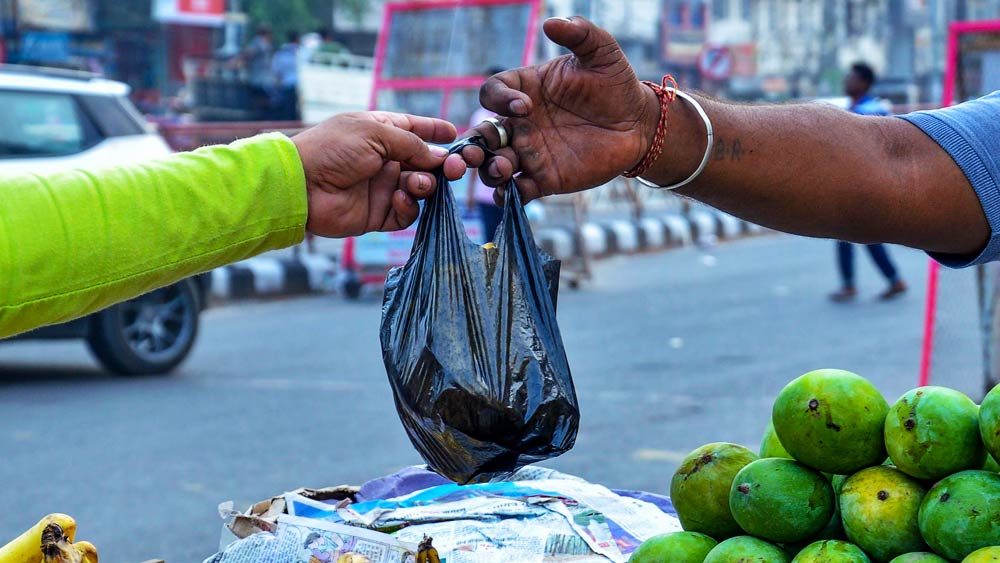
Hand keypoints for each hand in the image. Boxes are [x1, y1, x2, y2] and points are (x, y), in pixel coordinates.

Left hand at [292, 112, 465, 236]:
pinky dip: (409, 207)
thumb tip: (438, 156)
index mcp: (380, 133)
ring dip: (425, 185)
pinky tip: (400, 199)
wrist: (302, 185)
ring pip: (420, 188)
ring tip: (418, 184)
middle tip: (455, 169)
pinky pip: (406, 213)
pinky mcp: (378, 214)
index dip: (434, 131)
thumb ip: (411, 144)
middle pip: (425, 163)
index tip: (454, 134)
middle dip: (443, 165)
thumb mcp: (375, 133)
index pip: (413, 130)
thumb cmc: (333, 149)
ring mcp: (382, 188)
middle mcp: (384, 160)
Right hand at [463, 17, 657, 202]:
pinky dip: (508, 196)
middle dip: (474, 144)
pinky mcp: (544, 179)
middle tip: (478, 150)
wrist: (637, 124)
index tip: (525, 106)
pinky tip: (512, 195)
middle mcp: (520, 123)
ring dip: (490, 171)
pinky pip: (518, 192)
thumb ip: (579, 33)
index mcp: (524, 90)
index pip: (493, 93)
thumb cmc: (615, 84)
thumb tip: (552, 23)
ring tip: (503, 170)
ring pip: (495, 165)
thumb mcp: (601, 52)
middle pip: (483, 135)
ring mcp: (530, 153)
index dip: (499, 100)